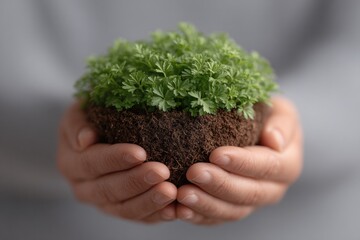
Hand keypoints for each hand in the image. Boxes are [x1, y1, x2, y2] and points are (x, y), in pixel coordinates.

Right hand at [56, 102, 176, 222]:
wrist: (100, 133)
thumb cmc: (93, 117)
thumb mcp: (79, 112)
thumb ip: (77, 124)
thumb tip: (86, 139)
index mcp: (71, 163)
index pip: (92, 163)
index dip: (115, 160)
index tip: (140, 153)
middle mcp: (84, 188)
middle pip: (109, 190)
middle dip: (136, 182)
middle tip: (162, 172)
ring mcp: (104, 203)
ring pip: (125, 209)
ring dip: (149, 201)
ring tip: (171, 191)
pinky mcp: (124, 211)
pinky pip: (140, 218)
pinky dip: (158, 214)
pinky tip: (175, 209)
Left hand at [176, 96, 302, 224]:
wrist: (253, 130)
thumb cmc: (265, 116)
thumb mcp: (280, 111)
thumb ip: (283, 123)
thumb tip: (274, 140)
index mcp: (287, 165)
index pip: (268, 166)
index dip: (242, 163)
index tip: (216, 154)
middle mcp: (272, 189)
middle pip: (249, 193)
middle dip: (220, 185)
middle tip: (194, 172)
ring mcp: (250, 203)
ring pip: (231, 211)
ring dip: (206, 204)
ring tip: (182, 194)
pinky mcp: (230, 209)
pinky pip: (215, 219)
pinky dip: (197, 216)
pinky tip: (178, 210)